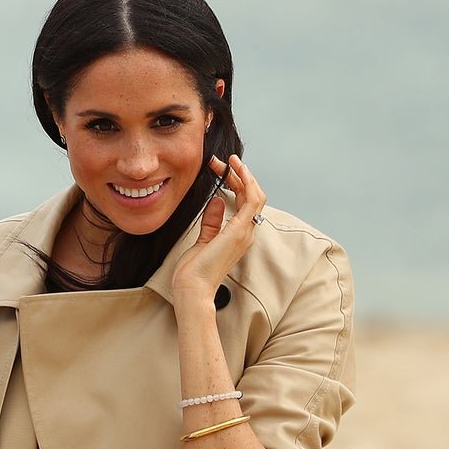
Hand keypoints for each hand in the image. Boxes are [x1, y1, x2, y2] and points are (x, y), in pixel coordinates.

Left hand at [172, 155, 266, 304]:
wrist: (193, 288)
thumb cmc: (194, 271)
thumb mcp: (203, 239)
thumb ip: (212, 221)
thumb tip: (217, 201)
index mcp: (238, 235)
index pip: (245, 203)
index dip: (236, 184)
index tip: (221, 170)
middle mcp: (247, 233)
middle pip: (252, 197)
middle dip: (240, 176)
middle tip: (225, 161)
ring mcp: (245, 232)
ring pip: (255, 196)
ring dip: (244, 176)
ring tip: (232, 161)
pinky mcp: (240, 231)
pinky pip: (252, 201)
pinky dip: (247, 184)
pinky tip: (236, 172)